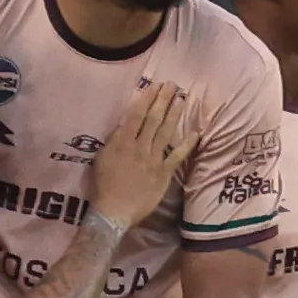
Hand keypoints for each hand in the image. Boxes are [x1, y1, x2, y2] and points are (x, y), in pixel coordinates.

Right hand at [89, 81, 196, 227]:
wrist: (114, 212)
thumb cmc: (104, 186)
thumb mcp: (102, 158)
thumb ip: (114, 140)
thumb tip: (124, 125)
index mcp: (122, 142)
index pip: (136, 115)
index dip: (146, 99)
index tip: (154, 85)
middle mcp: (139, 147)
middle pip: (153, 119)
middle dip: (163, 100)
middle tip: (172, 85)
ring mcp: (153, 160)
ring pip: (165, 132)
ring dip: (174, 114)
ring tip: (182, 99)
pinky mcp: (163, 174)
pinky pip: (177, 156)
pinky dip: (186, 145)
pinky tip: (195, 132)